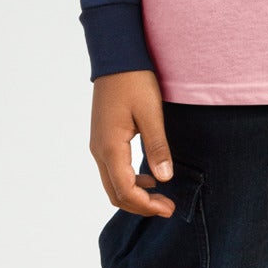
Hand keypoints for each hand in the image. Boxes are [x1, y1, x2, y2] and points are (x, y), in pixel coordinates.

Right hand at [90, 70, 175, 215]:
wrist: (116, 58)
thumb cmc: (134, 81)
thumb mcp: (151, 113)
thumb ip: (157, 147)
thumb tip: (164, 178)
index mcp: (110, 147)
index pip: (125, 190)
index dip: (146, 206)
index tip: (169, 209)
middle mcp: (99, 150)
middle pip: (115, 193)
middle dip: (141, 206)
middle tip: (168, 208)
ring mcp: (98, 145)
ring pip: (112, 184)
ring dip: (135, 196)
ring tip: (161, 196)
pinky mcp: (103, 139)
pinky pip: (112, 170)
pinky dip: (129, 182)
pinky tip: (149, 178)